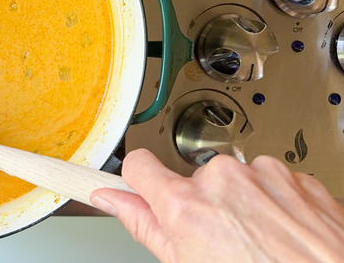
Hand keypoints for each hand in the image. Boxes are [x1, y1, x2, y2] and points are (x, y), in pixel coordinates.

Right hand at [90, 148, 343, 262]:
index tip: (139, 187)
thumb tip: (110, 200)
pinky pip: (272, 181)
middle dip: (205, 205)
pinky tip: (284, 234)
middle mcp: (223, 179)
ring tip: (262, 242)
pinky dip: (276, 203)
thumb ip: (144, 226)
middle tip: (223, 242)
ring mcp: (264, 174)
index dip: (140, 182)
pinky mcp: (298, 177)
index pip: (139, 165)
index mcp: (187, 206)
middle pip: (194, 179)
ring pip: (236, 179)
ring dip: (243, 203)